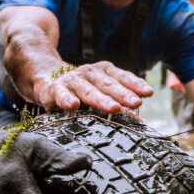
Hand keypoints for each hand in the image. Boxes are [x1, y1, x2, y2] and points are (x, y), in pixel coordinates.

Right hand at [34, 61, 152, 112]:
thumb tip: (139, 121)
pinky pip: (61, 94)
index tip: (148, 93)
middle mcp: (89, 73)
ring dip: (101, 99)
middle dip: (123, 94)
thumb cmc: (79, 88)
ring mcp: (71, 80)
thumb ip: (117, 103)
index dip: (135, 84)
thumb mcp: (98, 91)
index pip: (122, 77)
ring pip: (87, 90)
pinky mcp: (54, 88)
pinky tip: (73, 106)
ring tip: (114, 108)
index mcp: (102, 72)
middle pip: (108, 84)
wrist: (45, 76)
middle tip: (136, 103)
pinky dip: (66, 99)